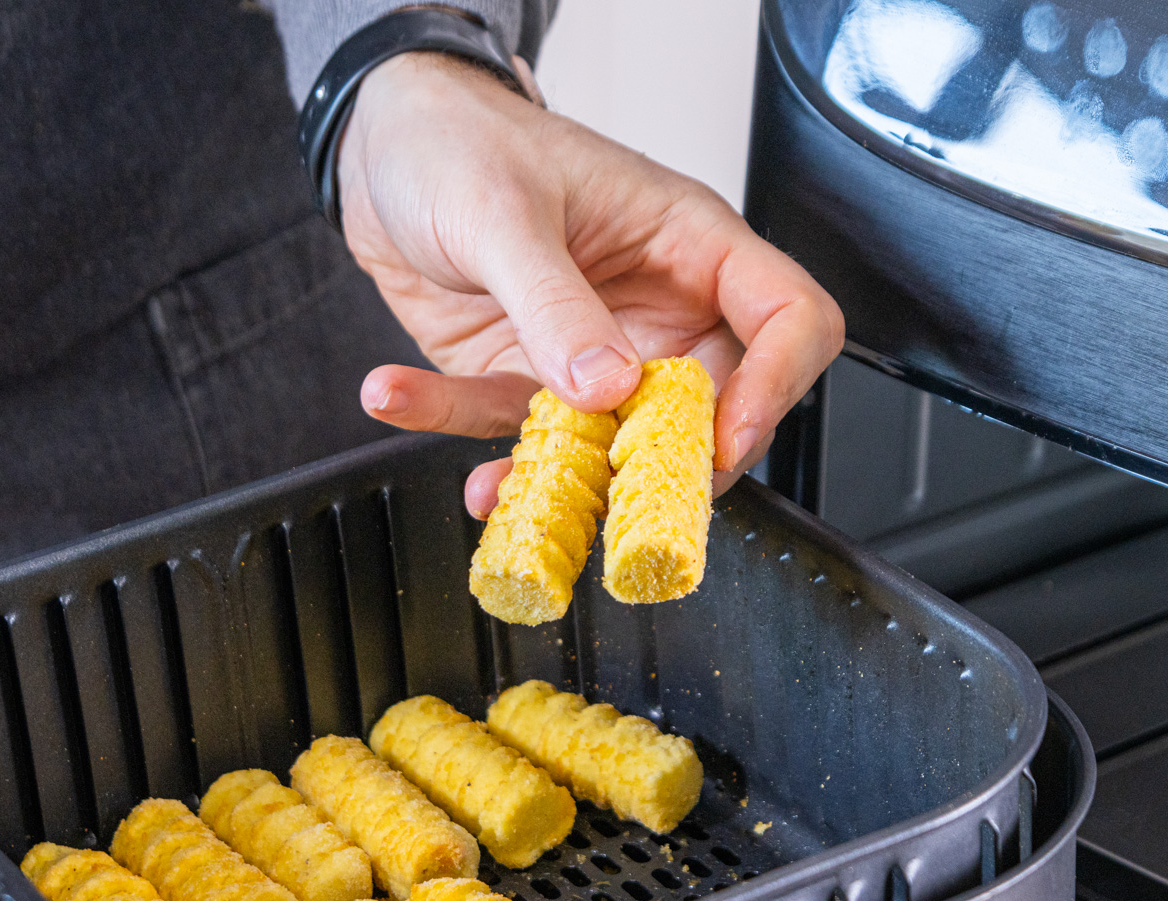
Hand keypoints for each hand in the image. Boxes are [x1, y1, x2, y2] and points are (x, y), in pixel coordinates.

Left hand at [338, 52, 843, 514]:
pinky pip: (511, 434)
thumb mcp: (502, 213)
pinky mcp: (528, 385)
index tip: (724, 441)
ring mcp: (593, 358)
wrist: (380, 152)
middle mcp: (655, 312)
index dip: (774, 386)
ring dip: (551, 480)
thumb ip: (554, 303)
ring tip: (490, 481)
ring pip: (608, 449)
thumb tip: (606, 387)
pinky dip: (460, 436)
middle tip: (606, 491)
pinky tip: (401, 402)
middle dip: (661, 466)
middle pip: (708, 413)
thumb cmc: (459, 142)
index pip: (787, 319)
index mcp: (688, 244)